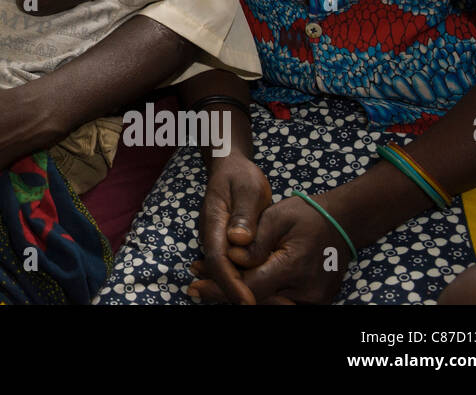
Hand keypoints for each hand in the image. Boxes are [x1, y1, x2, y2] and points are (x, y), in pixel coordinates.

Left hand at [188, 195, 348, 304]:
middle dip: (224, 293)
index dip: (220, 286)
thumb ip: (254, 239)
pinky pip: (279, 303)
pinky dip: (258, 296)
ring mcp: (314, 299)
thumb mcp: (276, 216)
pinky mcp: (315, 301)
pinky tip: (238, 284)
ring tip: (211, 284)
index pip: (250, 285)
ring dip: (239, 295)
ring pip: (267, 305)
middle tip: (197, 284)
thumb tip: (232, 256)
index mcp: (295, 266)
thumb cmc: (306, 214)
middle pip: (256, 300)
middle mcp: (307, 290)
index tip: (195, 282)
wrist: (343, 221)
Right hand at [190, 152, 272, 304]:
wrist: (229, 168)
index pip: (219, 260)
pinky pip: (230, 267)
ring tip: (265, 304)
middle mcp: (210, 236)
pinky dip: (243, 280)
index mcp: (213, 223)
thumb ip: (244, 214)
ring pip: (224, 272)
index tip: (248, 301)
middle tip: (260, 307)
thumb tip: (238, 240)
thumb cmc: (240, 176)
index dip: (232, 283)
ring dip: (240, 289)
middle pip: (219, 272)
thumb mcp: (248, 189)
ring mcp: (215, 241)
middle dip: (236, 293)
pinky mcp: (224, 244)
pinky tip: (259, 292)